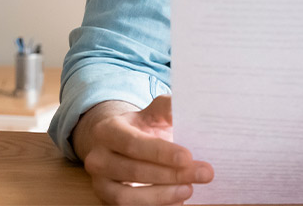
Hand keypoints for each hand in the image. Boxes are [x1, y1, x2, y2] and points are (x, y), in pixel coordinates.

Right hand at [74, 96, 212, 204]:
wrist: (119, 144)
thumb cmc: (141, 127)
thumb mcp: (152, 113)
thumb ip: (167, 108)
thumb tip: (186, 106)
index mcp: (108, 130)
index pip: (134, 143)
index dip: (161, 152)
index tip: (188, 157)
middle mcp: (98, 158)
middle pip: (134, 171)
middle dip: (171, 175)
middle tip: (203, 174)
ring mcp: (100, 183)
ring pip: (126, 197)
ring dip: (162, 196)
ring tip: (189, 189)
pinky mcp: (106, 200)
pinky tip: (177, 201)